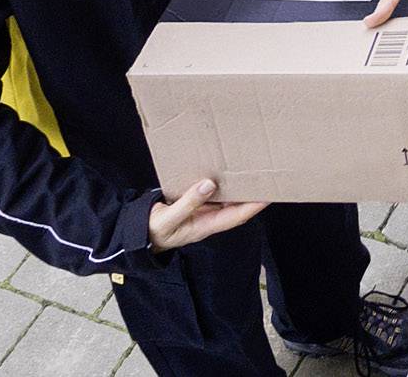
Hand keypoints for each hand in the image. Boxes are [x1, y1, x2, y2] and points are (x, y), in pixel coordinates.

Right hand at [148, 179, 266, 252]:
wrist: (139, 233)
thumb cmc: (154, 230)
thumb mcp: (169, 218)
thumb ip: (188, 202)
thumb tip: (209, 185)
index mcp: (205, 226)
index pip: (236, 216)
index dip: (253, 207)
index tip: (268, 195)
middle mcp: (208, 219)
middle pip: (236, 208)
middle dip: (252, 196)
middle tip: (266, 179)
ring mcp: (203, 212)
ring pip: (226, 201)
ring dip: (238, 189)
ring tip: (251, 173)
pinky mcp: (195, 205)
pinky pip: (213, 195)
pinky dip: (221, 185)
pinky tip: (225, 173)